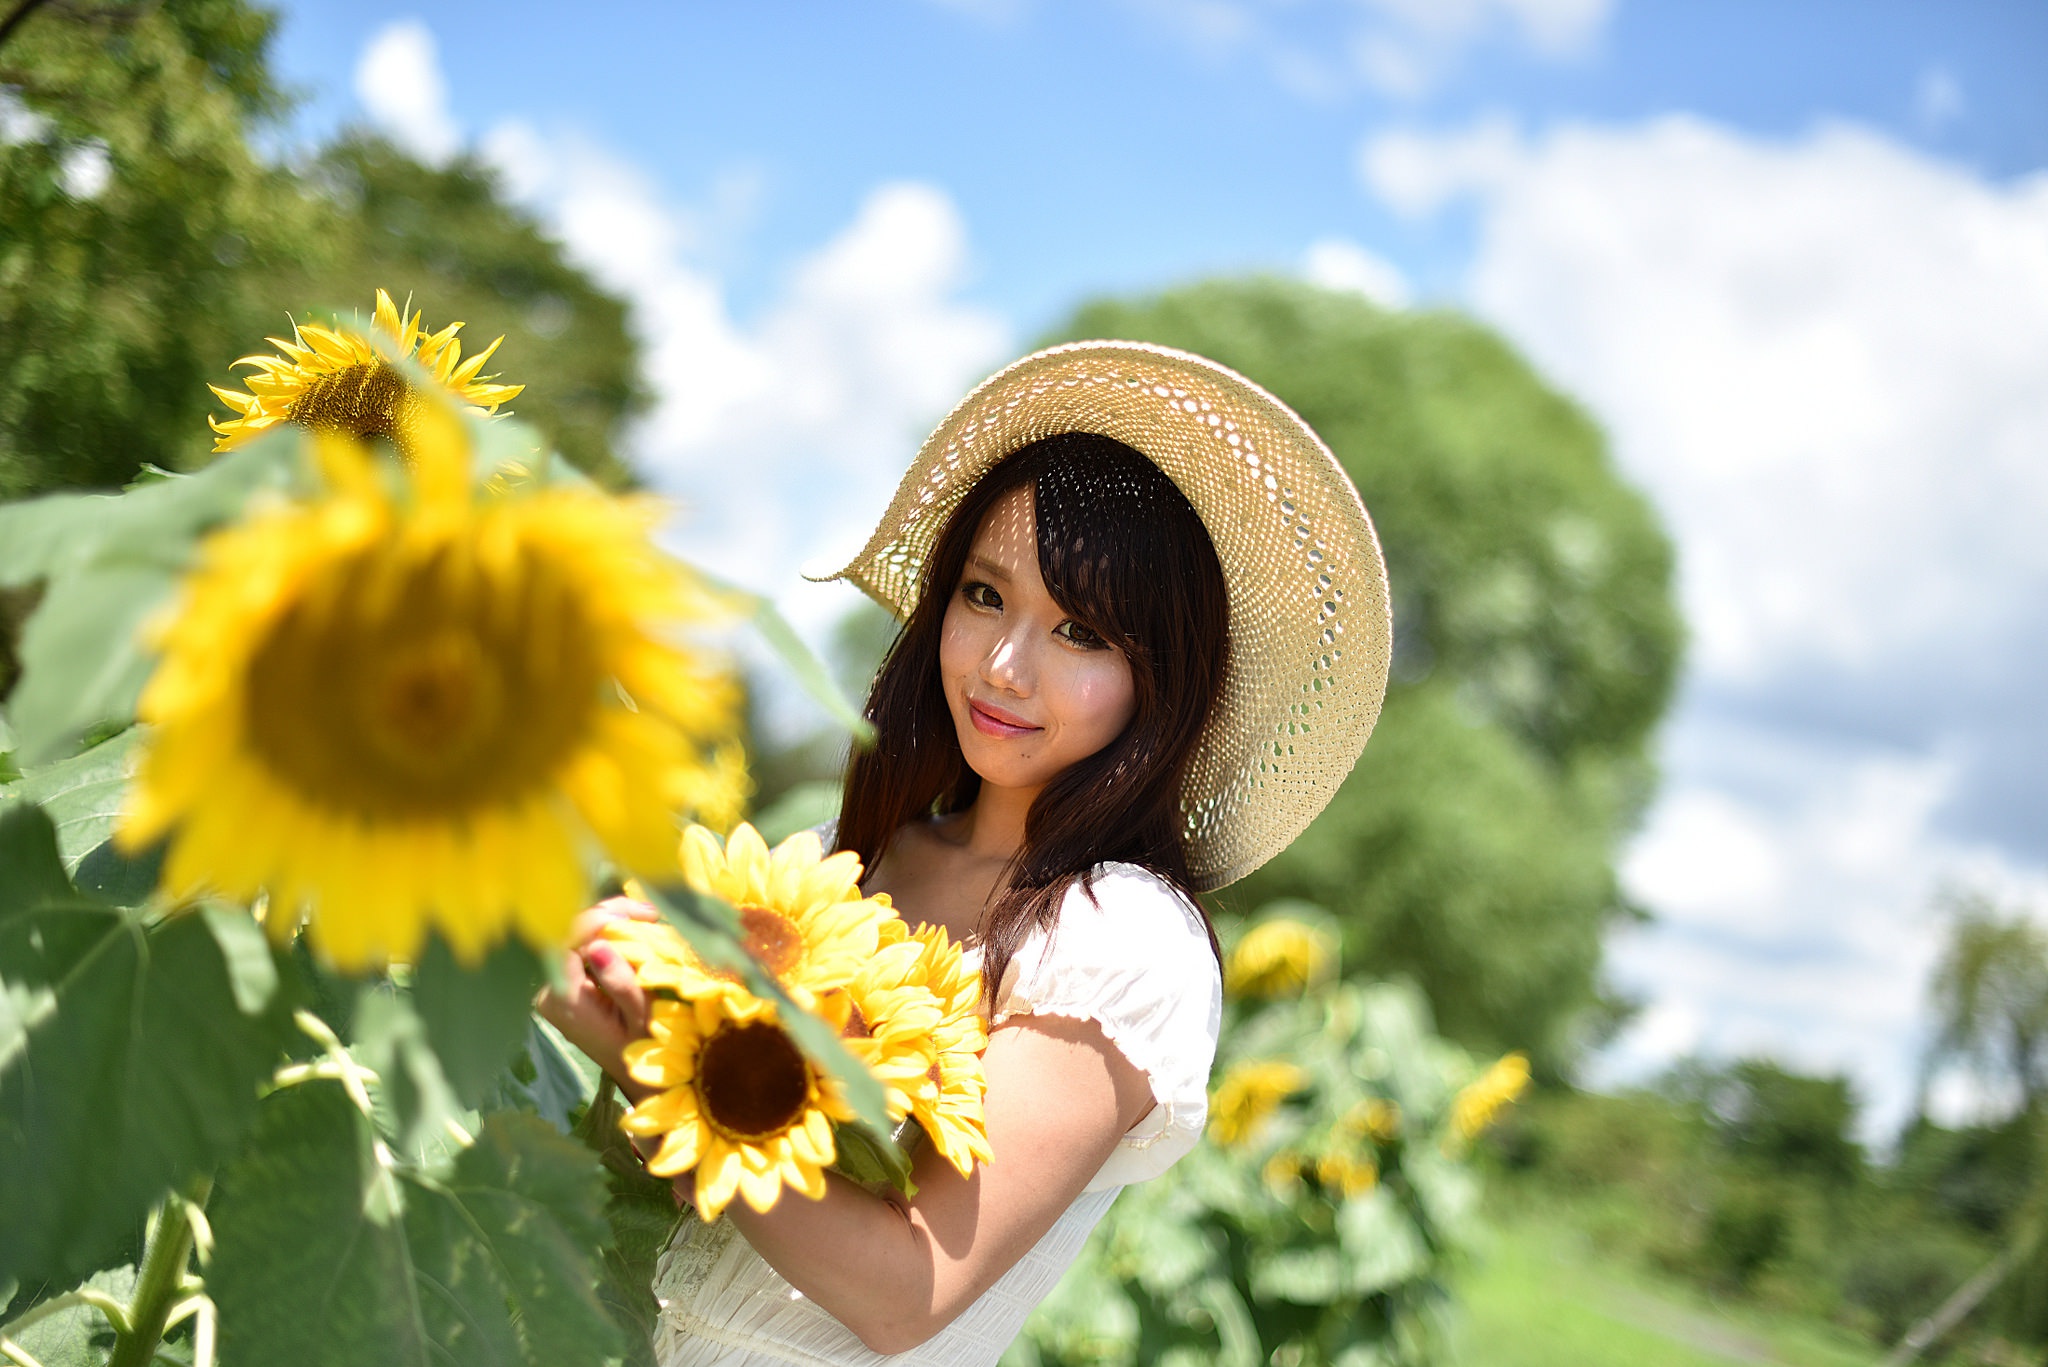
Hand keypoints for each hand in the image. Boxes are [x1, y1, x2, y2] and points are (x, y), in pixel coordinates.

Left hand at [535, 897, 660, 1098]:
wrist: (641, 1076)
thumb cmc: (647, 1049)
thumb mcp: (642, 1018)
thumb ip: (620, 982)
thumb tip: (597, 946)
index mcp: (564, 1000)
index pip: (566, 941)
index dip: (596, 919)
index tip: (635, 914)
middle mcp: (551, 991)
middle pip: (571, 935)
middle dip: (610, 917)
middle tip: (651, 914)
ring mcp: (556, 987)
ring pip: (578, 939)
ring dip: (612, 924)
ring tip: (647, 918)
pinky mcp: (567, 985)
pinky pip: (582, 949)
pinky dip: (609, 936)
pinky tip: (634, 929)